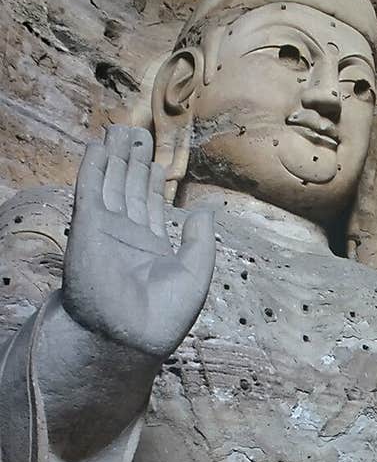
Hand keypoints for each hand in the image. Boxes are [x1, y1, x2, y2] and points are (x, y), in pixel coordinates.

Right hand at [62, 124, 214, 359]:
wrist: (129, 333)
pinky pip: (90, 189)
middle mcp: (128, 236)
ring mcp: (106, 230)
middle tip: (137, 132)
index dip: (153, 181)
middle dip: (133, 161)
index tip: (155, 160)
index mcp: (152, 248)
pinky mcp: (88, 225)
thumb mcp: (196, 273)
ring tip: (120, 129)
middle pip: (130, 188)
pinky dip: (94, 167)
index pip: (152, 206)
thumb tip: (204, 210)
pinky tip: (99, 146)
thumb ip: (201, 240)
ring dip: (114, 156)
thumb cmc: (165, 314)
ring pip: (111, 183)